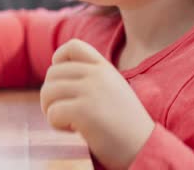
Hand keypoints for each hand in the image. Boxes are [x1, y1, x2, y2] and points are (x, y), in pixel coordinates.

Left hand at [40, 40, 154, 169]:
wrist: (144, 147)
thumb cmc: (124, 125)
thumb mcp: (112, 90)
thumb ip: (90, 79)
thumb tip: (54, 76)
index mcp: (104, 68)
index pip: (73, 46)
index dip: (58, 60)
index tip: (62, 81)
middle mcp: (97, 74)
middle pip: (52, 73)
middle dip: (51, 95)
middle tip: (64, 113)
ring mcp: (90, 91)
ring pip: (48, 92)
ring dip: (51, 110)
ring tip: (68, 122)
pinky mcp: (83, 110)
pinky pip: (52, 112)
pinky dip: (56, 124)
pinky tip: (75, 131)